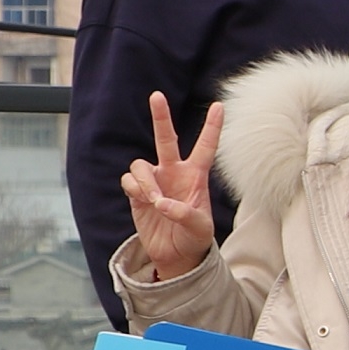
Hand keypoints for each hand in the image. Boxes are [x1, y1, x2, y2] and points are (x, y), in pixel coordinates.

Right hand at [122, 92, 224, 284]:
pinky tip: (143, 201)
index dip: (212, 127)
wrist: (175, 254)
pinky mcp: (136, 192)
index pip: (206, 147)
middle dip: (160, 117)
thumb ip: (184, 214)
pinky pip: (129, 180)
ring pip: (141, 165)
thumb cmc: (194, 238)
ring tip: (154, 200)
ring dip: (145, 181)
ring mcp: (154, 180)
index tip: (219, 105)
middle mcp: (174, 172)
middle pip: (165, 138)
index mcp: (196, 176)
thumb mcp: (199, 228)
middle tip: (157, 95)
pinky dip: (134, 189)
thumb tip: (161, 202)